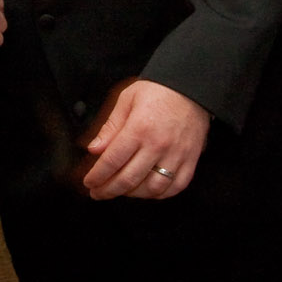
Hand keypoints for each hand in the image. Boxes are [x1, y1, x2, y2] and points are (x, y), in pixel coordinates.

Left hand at [82, 80, 209, 199]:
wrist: (191, 87)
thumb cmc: (158, 91)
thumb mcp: (127, 100)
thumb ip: (110, 127)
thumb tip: (95, 150)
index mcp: (139, 128)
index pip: (112, 161)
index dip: (97, 176)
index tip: (90, 182)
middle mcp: (158, 145)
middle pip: (128, 179)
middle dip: (108, 190)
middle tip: (98, 192)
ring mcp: (176, 155)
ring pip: (151, 189)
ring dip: (132, 194)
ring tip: (121, 190)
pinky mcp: (190, 160)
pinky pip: (175, 187)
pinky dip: (159, 194)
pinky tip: (147, 189)